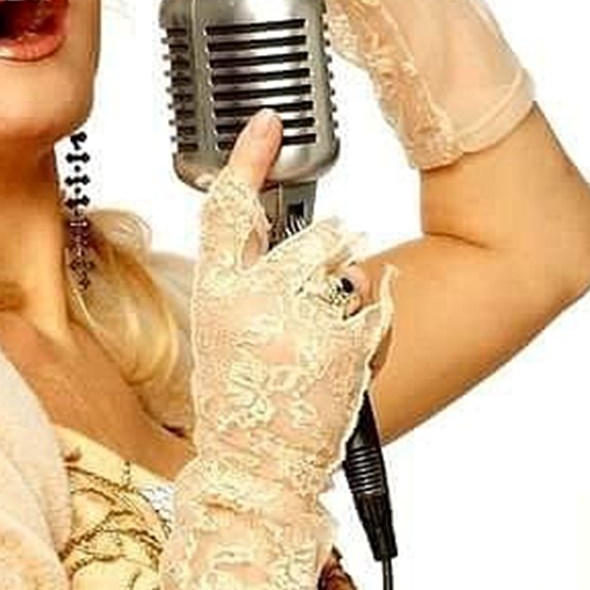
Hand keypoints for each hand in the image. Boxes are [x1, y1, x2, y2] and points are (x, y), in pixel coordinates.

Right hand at [186, 110, 396, 509]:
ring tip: (320, 349)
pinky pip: (375, 309)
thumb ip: (238, 283)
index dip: (248, 161)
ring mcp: (301, 317)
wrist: (260, 466)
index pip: (228, 210)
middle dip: (326, 260)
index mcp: (215, 294)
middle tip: (312, 308)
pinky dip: (371, 331)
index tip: (267, 123)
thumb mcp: (219, 335)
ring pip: (346, 273)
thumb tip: (264, 238)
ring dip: (346, 299)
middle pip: (310, 238)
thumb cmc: (239, 404)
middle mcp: (254, 299)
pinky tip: (343, 364)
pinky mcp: (344, 339)